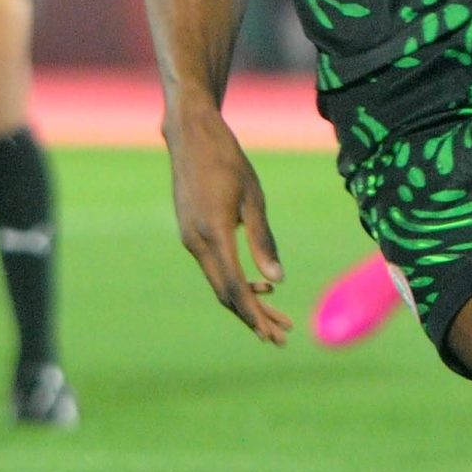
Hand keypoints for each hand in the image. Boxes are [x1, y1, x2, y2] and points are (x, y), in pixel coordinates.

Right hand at [165, 104, 290, 344]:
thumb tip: (277, 279)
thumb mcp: (253, 198)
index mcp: (214, 234)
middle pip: (225, 292)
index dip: (254, 313)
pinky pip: (213, 266)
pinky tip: (259, 282)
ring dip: (246, 300)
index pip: (234, 286)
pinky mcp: (190, 232)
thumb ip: (262, 240)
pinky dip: (235, 281)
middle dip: (254, 316)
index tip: (273, 334)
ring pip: (219, 282)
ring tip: (277, 314)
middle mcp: (197, 242)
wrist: (190, 135)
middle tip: (281, 335)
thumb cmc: (227, 161)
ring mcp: (190, 238)